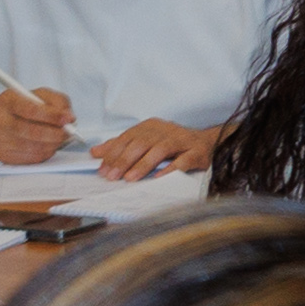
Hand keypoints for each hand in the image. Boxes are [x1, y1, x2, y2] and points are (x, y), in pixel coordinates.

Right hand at [0, 86, 76, 165]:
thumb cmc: (21, 109)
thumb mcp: (37, 96)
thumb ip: (56, 101)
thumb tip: (69, 117)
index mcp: (8, 101)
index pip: (32, 110)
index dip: (53, 116)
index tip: (68, 119)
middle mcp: (0, 120)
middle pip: (34, 132)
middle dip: (57, 133)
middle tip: (69, 132)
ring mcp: (0, 140)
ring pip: (35, 148)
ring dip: (53, 144)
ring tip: (59, 138)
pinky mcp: (5, 156)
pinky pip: (32, 158)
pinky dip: (46, 153)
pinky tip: (48, 145)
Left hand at [93, 115, 222, 181]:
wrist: (208, 143)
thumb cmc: (173, 144)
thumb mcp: (146, 141)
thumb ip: (122, 146)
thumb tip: (96, 152)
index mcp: (150, 127)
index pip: (128, 138)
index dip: (114, 153)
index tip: (102, 169)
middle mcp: (164, 131)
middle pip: (141, 143)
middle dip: (125, 160)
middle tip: (113, 176)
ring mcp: (181, 140)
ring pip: (159, 151)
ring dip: (143, 165)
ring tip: (130, 178)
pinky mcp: (195, 152)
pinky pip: (182, 161)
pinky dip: (170, 169)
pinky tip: (159, 178)